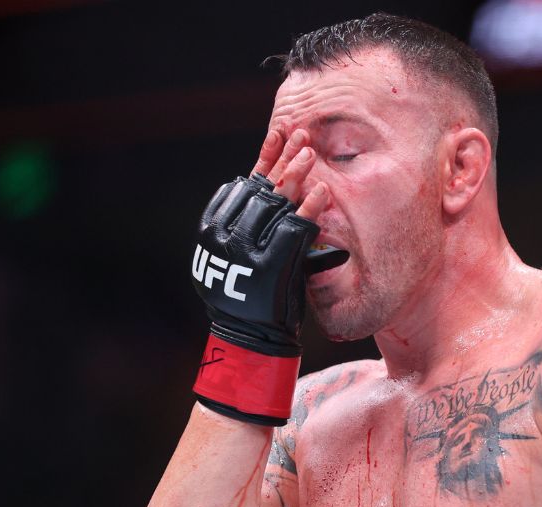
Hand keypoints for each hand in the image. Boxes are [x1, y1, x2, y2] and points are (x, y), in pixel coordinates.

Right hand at [190, 130, 329, 425]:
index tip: (279, 135)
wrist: (249, 337)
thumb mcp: (244, 256)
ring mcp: (248, 249)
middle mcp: (228, 235)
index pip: (245, 185)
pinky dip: (309, 210)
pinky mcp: (270, 264)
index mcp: (218, 228)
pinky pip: (294, 230)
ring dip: (295, 175)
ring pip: (275, 204)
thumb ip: (254, 225)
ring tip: (311, 152)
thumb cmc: (251, 297)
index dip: (264, 158)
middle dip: (282, 159)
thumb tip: (264, 188)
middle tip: (300, 133)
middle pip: (261, 188)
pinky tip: (323, 192)